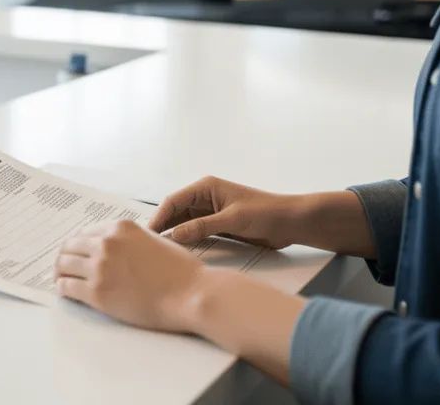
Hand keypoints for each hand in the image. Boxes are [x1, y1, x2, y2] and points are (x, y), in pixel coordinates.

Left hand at [55, 219, 205, 332]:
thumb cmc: (181, 271)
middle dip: (64, 256)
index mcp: (120, 228)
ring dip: (59, 271)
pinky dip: (62, 288)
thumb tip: (117, 250)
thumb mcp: (155, 240)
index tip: (74, 251)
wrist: (190, 293)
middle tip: (62, 265)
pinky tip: (64, 291)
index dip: (78, 243)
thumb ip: (131, 241)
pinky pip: (67, 287)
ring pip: (63, 264)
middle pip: (70, 246)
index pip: (86, 232)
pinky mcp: (97, 292)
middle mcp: (106, 243)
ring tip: (60, 278)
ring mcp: (100, 267)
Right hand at [148, 176, 297, 247]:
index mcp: (206, 188)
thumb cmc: (266, 213)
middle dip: (163, 227)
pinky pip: (197, 232)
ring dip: (175, 235)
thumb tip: (175, 235)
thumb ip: (203, 226)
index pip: (174, 201)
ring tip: (161, 252)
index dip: (159, 217)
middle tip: (150, 246)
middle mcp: (206, 198)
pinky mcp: (219, 225)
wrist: (290, 222)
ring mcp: (212, 212)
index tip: (148, 235)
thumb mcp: (232, 219)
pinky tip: (181, 252)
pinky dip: (188, 240)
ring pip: (185, 223)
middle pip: (176, 212)